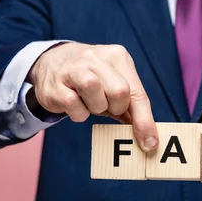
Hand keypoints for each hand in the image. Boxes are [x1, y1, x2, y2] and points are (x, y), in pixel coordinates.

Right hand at [28, 43, 157, 151]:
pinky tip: (74, 102)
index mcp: (117, 57)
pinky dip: (78, 113)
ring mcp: (74, 69)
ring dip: (96, 109)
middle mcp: (96, 58)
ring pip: (98, 100)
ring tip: (90, 102)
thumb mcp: (112, 81)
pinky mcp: (56, 85)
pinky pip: (75, 108)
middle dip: (115, 108)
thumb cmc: (91, 76)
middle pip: (120, 94)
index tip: (150, 143)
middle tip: (105, 105)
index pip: (138, 92)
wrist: (51, 61)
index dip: (145, 120)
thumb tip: (146, 136)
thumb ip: (130, 104)